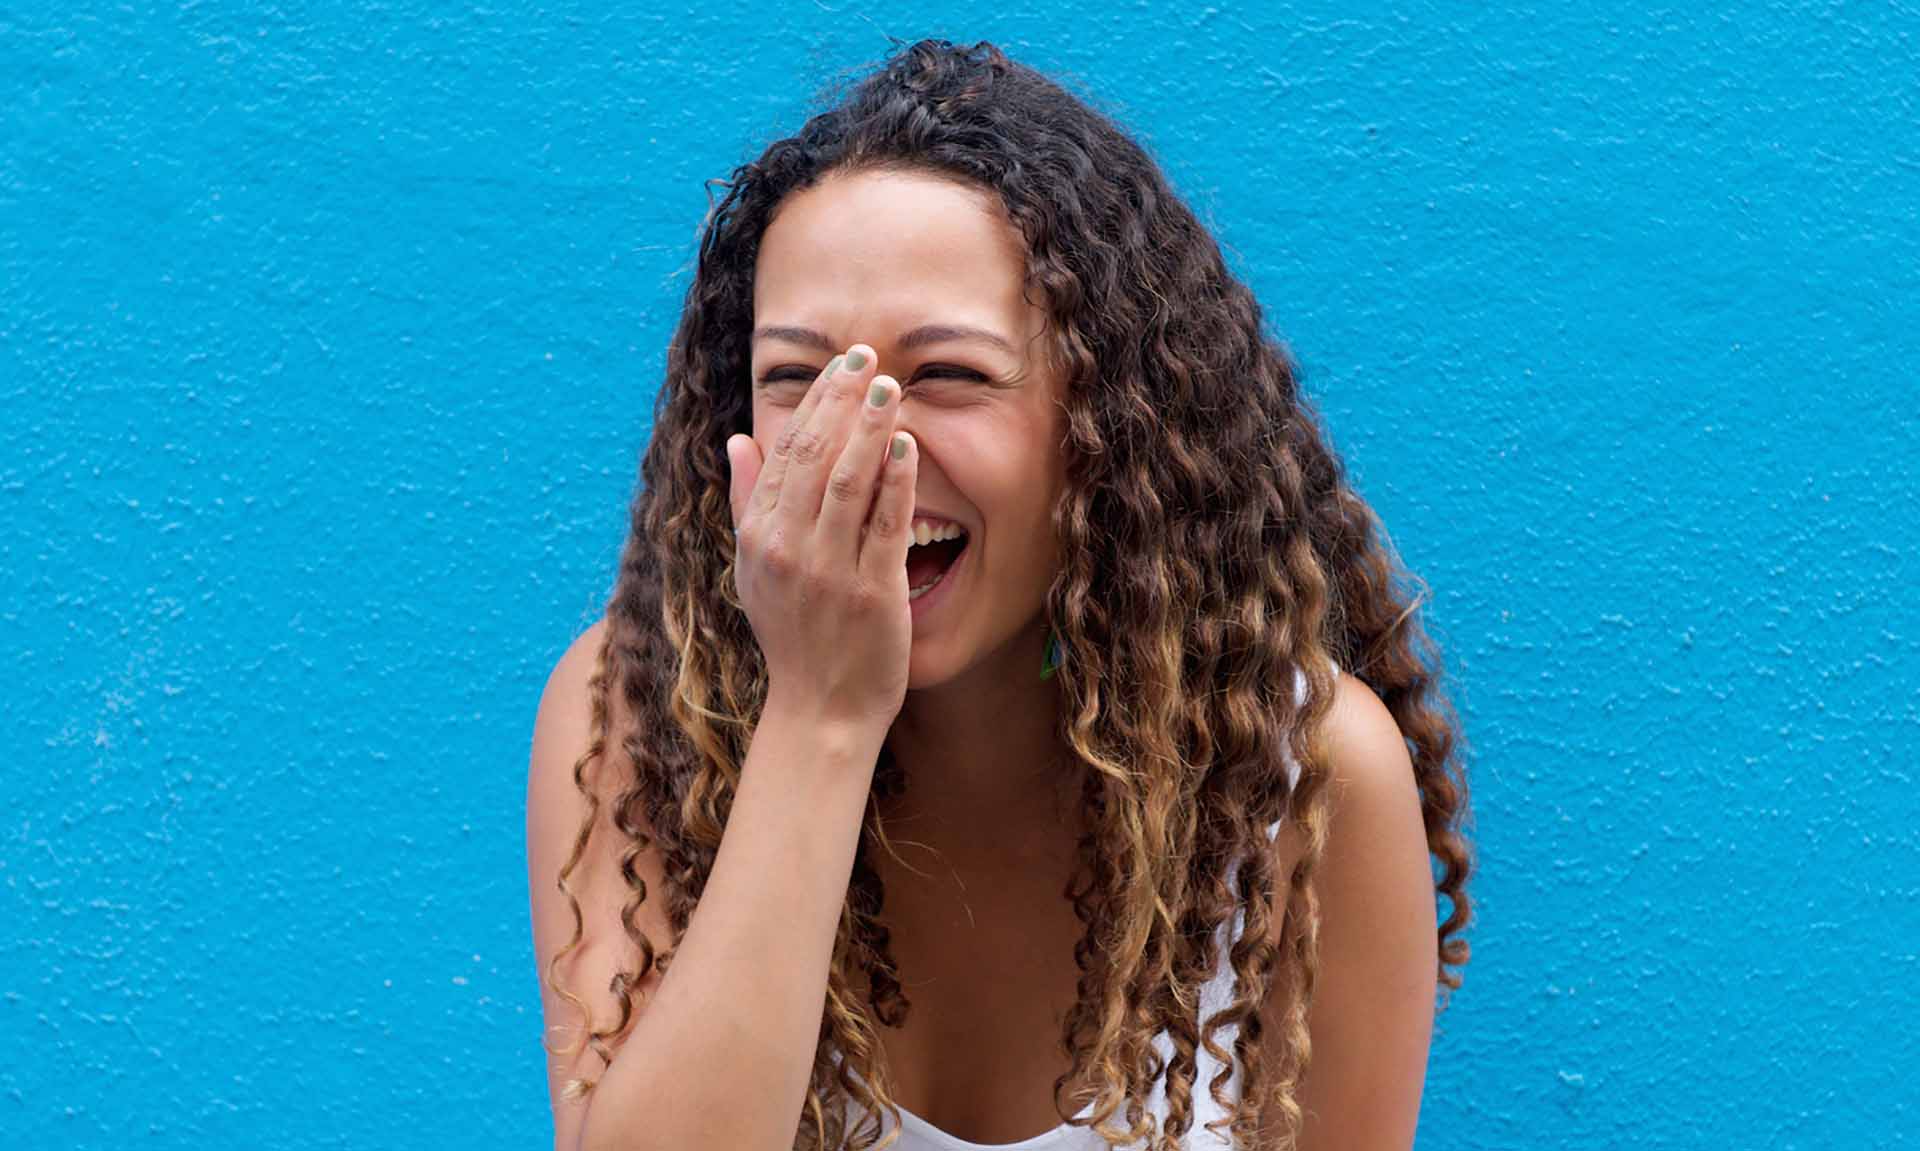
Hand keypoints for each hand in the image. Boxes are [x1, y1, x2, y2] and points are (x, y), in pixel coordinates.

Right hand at [725, 344, 917, 731]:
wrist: (820, 710)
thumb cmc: (793, 637)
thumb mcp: (754, 569)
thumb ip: (747, 501)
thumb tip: (740, 440)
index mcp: (758, 537)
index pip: (785, 451)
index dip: (815, 401)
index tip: (841, 364)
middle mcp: (787, 549)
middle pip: (814, 456)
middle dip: (843, 400)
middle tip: (868, 356)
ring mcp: (829, 571)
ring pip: (848, 482)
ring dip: (870, 428)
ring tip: (891, 387)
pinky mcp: (872, 592)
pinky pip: (885, 525)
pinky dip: (897, 481)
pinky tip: (909, 446)